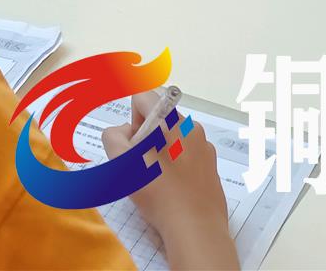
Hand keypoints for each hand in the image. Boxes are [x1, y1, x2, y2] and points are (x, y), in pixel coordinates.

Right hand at [102, 93, 230, 253]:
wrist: (195, 228)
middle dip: (145, 139)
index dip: (131, 120)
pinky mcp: (212, 166)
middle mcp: (190, 127)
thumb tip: (125, 132)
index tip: (134, 146)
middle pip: (157, 121)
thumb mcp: (121, 161)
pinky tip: (175, 189)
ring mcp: (204, 147)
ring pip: (172, 139)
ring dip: (161, 153)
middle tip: (142, 167)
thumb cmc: (157, 191)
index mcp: (169, 120)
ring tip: (159, 182)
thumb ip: (113, 136)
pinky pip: (187, 156)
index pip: (142, 98)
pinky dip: (177, 167)